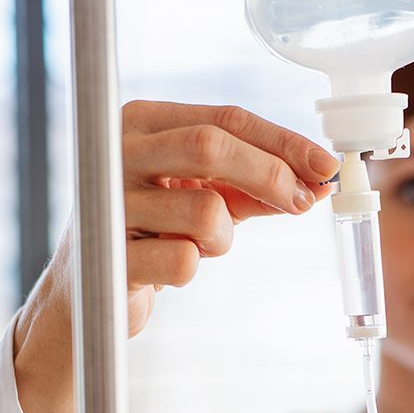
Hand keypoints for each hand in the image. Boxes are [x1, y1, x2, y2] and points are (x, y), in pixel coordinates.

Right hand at [13, 100, 339, 412]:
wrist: (86, 294)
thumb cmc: (153, 233)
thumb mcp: (204, 196)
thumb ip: (256, 185)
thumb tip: (317, 182)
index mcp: (141, 123)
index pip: (225, 118)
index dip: (283, 141)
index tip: (326, 165)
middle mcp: (116, 151)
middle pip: (212, 145)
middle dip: (270, 175)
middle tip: (302, 202)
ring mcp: (107, 202)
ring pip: (206, 211)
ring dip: (224, 238)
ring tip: (200, 246)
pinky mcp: (108, 255)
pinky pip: (186, 261)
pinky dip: (193, 268)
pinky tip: (168, 268)